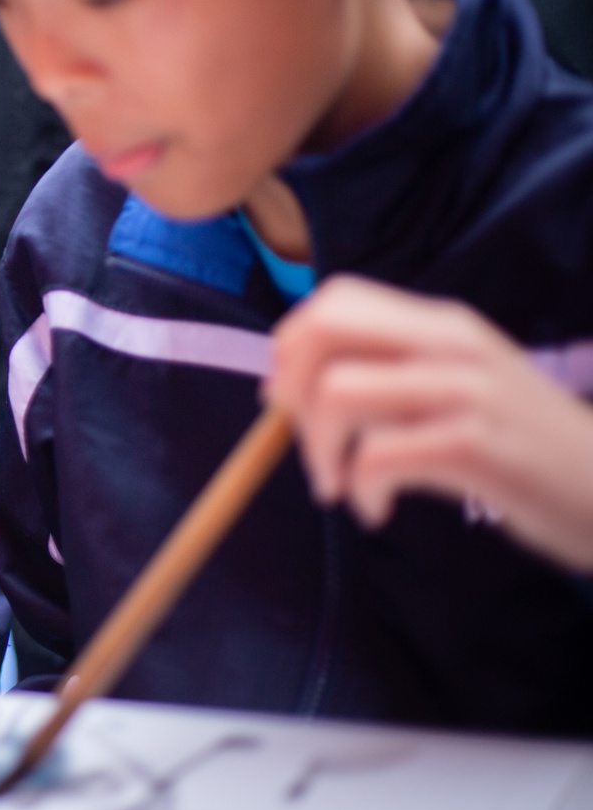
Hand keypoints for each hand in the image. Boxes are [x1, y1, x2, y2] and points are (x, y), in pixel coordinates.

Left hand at [265, 274, 592, 570]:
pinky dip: (358, 490)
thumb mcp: (463, 384)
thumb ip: (393, 370)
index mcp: (442, 325)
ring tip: (339, 484)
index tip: (288, 396)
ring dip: (319, 449)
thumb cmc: (522, 443)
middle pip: (323, 332)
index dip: (291, 345)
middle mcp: (450, 346)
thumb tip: (289, 383)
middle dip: (292, 390)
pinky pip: (375, 457)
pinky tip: (376, 508)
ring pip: (337, 392)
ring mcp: (464, 392)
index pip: (335, 300)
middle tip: (307, 441)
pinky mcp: (473, 446)